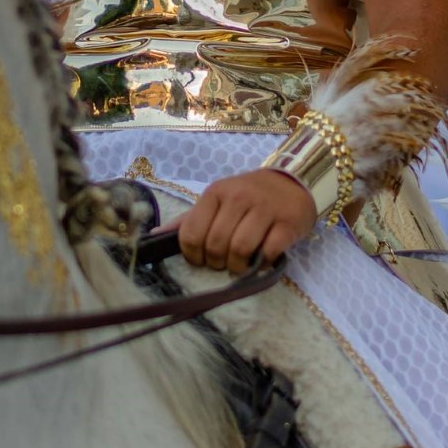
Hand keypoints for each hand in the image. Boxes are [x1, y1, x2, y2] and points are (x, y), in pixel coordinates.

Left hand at [177, 171, 317, 274]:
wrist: (292, 182)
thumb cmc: (248, 195)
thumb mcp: (217, 200)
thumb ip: (189, 219)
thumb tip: (155, 235)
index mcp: (216, 193)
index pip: (192, 232)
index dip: (193, 255)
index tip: (202, 259)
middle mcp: (239, 197)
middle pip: (216, 244)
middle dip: (217, 262)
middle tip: (224, 263)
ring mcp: (265, 209)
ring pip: (240, 249)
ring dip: (238, 266)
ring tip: (241, 264)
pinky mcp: (288, 222)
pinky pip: (268, 252)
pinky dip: (262, 263)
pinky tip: (262, 259)